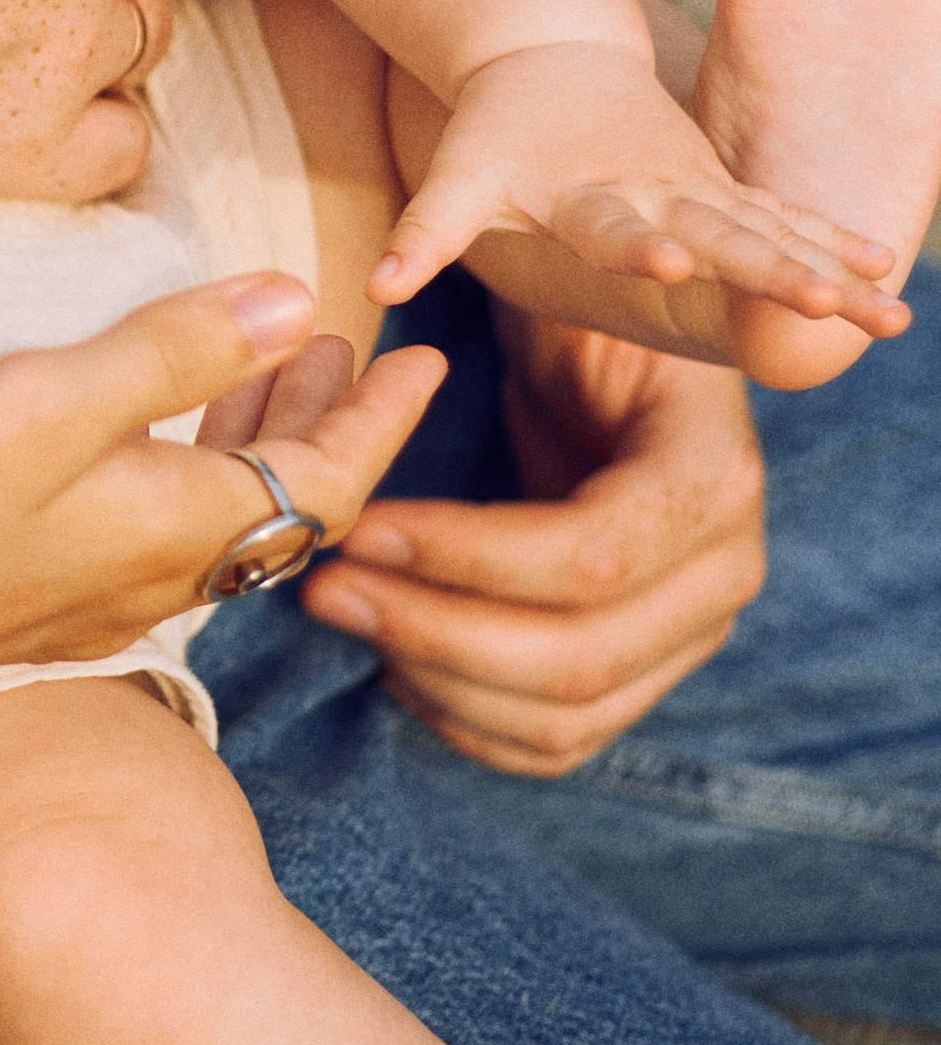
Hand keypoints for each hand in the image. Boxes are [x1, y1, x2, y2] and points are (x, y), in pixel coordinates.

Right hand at [0, 271, 446, 703]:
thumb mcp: (49, 400)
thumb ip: (176, 349)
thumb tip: (298, 302)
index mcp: (175, 530)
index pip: (326, 481)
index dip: (381, 417)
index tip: (421, 352)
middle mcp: (146, 576)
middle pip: (276, 501)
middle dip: (322, 417)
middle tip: (350, 347)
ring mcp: (81, 593)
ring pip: (207, 515)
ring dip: (248, 436)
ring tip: (261, 363)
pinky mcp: (20, 593)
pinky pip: (143, 527)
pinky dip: (178, 462)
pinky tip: (137, 429)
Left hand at [303, 303, 766, 773]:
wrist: (626, 364)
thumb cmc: (584, 318)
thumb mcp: (577, 302)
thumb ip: (535, 334)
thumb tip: (404, 343)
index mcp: (713, 479)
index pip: (589, 557)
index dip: (464, 555)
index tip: (358, 525)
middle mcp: (723, 575)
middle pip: (577, 659)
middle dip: (432, 630)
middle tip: (321, 586)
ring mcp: (689, 637)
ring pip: (564, 718)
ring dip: (436, 682)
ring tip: (343, 615)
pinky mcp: (645, 676)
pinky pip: (558, 742)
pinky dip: (467, 720)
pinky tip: (392, 665)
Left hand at [376, 36, 899, 354]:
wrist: (550, 48)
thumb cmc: (497, 128)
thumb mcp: (457, 175)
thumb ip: (424, 232)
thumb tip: (373, 287)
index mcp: (590, 191)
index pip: (614, 226)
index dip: (637, 243)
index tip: (673, 258)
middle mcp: (658, 188)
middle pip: (721, 232)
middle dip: (774, 268)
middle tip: (826, 299)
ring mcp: (700, 186)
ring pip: (773, 230)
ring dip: (829, 268)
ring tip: (889, 313)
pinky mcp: (723, 186)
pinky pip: (787, 220)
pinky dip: (832, 245)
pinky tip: (885, 282)